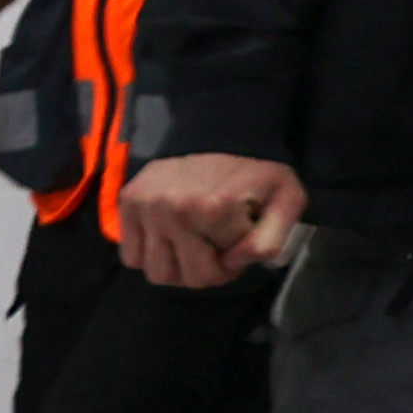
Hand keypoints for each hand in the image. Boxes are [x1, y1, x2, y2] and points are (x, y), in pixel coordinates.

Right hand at [119, 154, 307, 290]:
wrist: (218, 134)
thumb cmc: (253, 175)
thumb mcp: (286, 201)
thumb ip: (270, 240)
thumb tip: (234, 261)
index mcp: (212, 207)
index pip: (219, 270)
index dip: (235, 258)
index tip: (239, 235)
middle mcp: (171, 208)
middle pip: (189, 278)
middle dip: (209, 268)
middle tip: (217, 244)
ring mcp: (145, 207)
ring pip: (157, 273)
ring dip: (178, 266)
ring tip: (193, 242)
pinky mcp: (127, 204)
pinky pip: (131, 258)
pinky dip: (150, 255)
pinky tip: (169, 237)